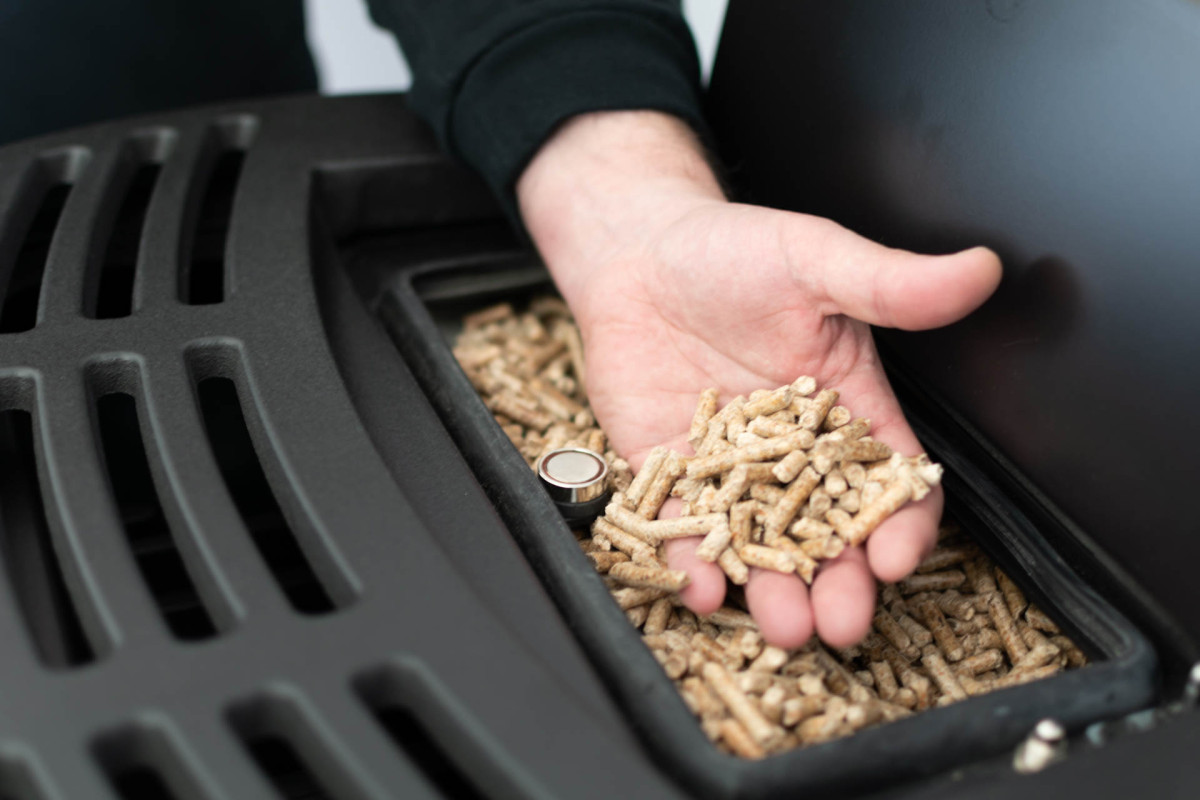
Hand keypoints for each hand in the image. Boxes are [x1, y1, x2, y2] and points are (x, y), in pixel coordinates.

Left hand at [518, 111, 1000, 647]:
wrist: (637, 250)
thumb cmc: (732, 251)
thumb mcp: (816, 261)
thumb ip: (891, 284)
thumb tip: (979, 270)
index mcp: (844, 413)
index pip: (887, 484)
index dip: (901, 524)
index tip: (900, 555)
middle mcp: (791, 454)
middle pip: (828, 533)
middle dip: (841, 582)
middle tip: (844, 621)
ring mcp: (728, 470)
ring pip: (759, 545)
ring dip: (773, 591)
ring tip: (783, 626)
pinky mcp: (668, 472)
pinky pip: (682, 527)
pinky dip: (690, 561)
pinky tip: (701, 586)